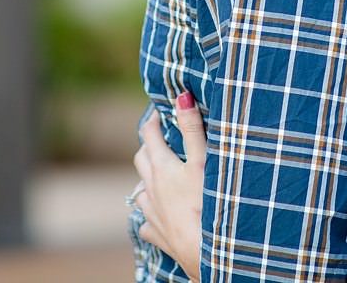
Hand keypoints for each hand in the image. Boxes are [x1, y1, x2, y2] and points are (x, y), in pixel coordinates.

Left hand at [134, 91, 206, 281]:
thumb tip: (182, 96)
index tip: (158, 112)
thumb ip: (192, 128)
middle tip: (161, 139)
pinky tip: (158, 214)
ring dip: (147, 180)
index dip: (153, 120)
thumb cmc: (206, 203)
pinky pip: (146, 221)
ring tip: (158, 176)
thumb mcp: (202, 161)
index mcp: (161, 166)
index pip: (149, 134)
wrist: (205, 251)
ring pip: (140, 190)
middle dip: (149, 146)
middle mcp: (150, 188)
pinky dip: (150, 213)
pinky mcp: (156, 233)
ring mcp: (151, 212)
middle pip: (141, 159)